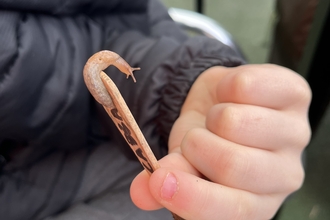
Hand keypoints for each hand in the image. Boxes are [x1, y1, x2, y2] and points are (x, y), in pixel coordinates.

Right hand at [130, 64, 310, 218]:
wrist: (222, 104)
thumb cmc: (205, 140)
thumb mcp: (182, 163)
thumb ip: (166, 179)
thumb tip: (142, 192)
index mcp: (256, 202)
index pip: (232, 210)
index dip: (192, 197)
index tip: (158, 181)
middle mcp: (285, 175)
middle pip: (232, 164)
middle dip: (196, 145)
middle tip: (194, 138)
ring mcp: (296, 134)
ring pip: (235, 122)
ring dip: (212, 116)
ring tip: (217, 118)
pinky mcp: (298, 94)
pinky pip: (247, 85)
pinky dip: (226, 85)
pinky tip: (231, 94)